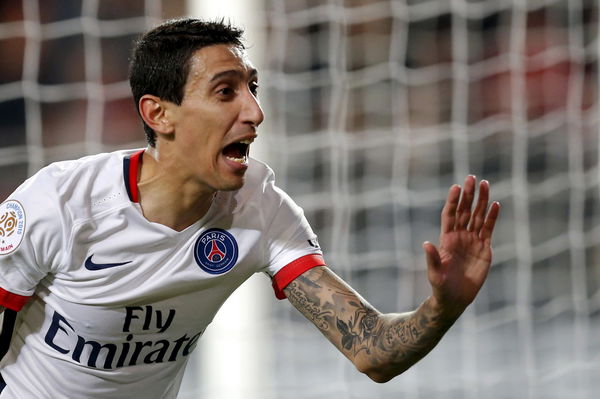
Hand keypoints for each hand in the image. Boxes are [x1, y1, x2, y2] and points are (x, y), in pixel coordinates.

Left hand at [422, 176, 499, 316]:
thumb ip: (432, 258)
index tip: (456, 187)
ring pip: (478, 216)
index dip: (453, 201)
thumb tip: (426, 243)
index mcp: (446, 239)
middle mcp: (459, 236)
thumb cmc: (441, 286)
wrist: (455, 298)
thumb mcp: (434, 273)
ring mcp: (472, 241)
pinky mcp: (484, 248)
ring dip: (482, 201)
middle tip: (472, 177)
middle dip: (469, 195)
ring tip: (486, 184)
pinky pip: (488, 229)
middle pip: (465, 211)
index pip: (450, 215)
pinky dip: (492, 217)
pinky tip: (496, 204)